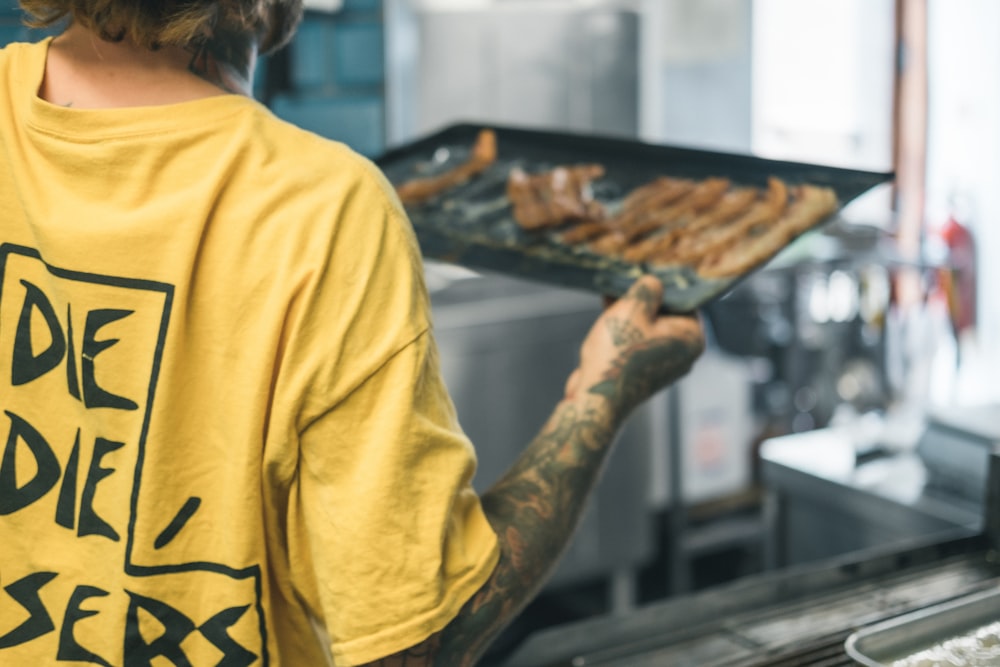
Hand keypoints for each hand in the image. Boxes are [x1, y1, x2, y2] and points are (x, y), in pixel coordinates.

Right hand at [565, 275, 704, 420]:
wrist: (596, 397)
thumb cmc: (618, 352)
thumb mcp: (633, 307)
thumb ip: (648, 288)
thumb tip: (652, 283)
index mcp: (692, 337)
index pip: (684, 299)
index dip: (662, 283)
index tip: (643, 270)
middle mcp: (683, 353)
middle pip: (665, 313)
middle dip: (643, 298)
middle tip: (623, 281)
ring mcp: (663, 365)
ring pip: (648, 327)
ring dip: (630, 312)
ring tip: (610, 296)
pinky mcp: (643, 372)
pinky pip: (637, 342)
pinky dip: (624, 329)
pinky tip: (606, 314)